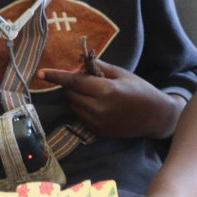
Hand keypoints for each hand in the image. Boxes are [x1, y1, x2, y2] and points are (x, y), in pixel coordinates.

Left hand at [37, 61, 184, 138]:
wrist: (155, 116)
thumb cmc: (140, 90)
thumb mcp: (122, 73)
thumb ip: (99, 68)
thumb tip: (80, 64)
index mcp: (106, 91)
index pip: (74, 81)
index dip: (56, 76)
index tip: (41, 73)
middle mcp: (99, 109)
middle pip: (71, 93)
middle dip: (72, 84)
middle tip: (87, 78)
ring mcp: (98, 123)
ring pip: (73, 106)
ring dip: (76, 96)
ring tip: (94, 91)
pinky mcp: (98, 132)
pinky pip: (80, 116)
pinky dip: (82, 107)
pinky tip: (96, 103)